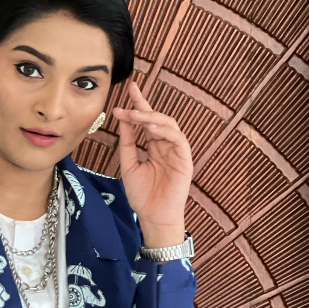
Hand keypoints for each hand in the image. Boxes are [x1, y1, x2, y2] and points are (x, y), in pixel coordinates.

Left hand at [111, 80, 192, 247]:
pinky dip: (165, 131)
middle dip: (144, 106)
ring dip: (152, 117)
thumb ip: (127, 143)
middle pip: (157, 119)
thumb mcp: (128, 165)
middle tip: (129, 99)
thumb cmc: (142, 196)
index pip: (146, 121)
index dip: (139, 104)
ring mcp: (176, 152)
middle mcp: (166, 146)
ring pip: (168, 125)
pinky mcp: (185, 159)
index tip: (129, 89)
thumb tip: (123, 119)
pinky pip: (178, 139)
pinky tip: (151, 127)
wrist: (153, 217)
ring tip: (136, 115)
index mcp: (154, 147)